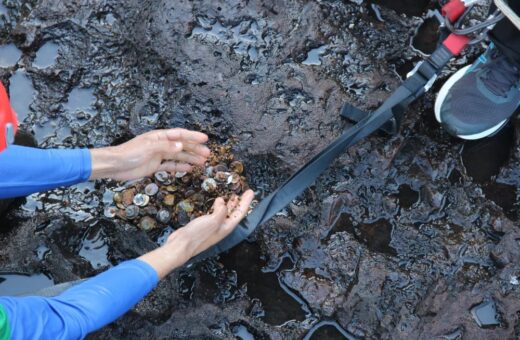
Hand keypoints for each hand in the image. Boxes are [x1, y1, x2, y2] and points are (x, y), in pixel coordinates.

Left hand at [89, 129, 209, 180]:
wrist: (115, 165)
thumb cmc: (129, 153)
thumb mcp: (148, 148)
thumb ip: (165, 147)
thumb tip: (181, 146)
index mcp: (159, 137)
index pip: (179, 135)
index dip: (192, 136)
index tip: (205, 139)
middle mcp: (161, 145)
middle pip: (181, 146)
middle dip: (194, 149)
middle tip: (207, 154)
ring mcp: (158, 155)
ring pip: (178, 156)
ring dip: (190, 158)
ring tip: (202, 162)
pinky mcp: (154, 166)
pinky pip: (170, 166)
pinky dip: (180, 167)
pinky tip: (189, 169)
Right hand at [138, 190, 254, 278]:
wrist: (181, 245)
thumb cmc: (198, 234)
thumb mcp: (214, 220)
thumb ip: (221, 210)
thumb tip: (222, 201)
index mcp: (227, 227)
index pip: (240, 213)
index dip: (246, 201)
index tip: (251, 192)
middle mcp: (222, 227)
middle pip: (234, 213)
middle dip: (240, 203)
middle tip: (244, 192)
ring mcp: (213, 227)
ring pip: (225, 213)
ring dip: (230, 204)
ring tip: (233, 196)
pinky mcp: (204, 225)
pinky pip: (215, 213)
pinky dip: (218, 207)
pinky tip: (216, 203)